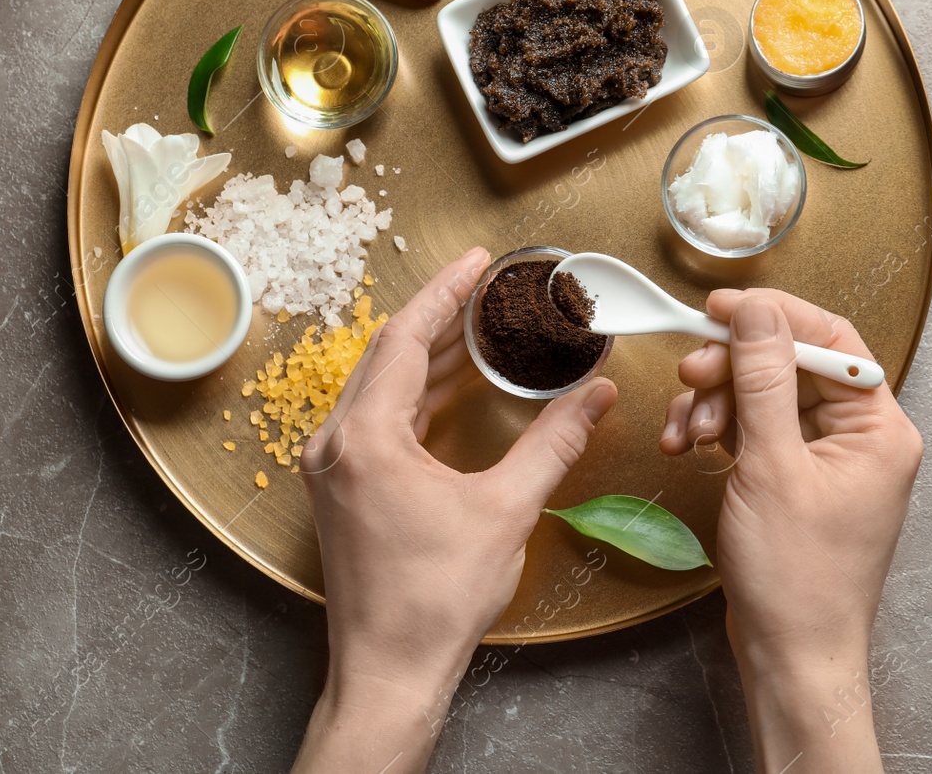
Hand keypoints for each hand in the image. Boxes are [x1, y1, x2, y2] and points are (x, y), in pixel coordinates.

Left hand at [294, 247, 617, 773]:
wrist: (389, 670)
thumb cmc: (437, 597)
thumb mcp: (507, 510)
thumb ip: (553, 442)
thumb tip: (598, 395)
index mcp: (366, 437)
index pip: (406, 338)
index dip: (446, 292)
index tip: (479, 261)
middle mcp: (337, 443)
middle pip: (388, 354)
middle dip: (440, 318)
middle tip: (488, 290)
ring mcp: (333, 467)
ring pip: (380, 386)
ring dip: (429, 357)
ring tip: (480, 330)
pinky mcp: (341, 490)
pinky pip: (377, 419)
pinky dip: (416, 396)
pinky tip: (452, 389)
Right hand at [663, 290, 921, 772]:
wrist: (791, 656)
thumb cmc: (796, 577)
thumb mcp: (772, 466)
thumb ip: (763, 380)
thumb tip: (755, 311)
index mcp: (879, 428)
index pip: (830, 340)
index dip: (772, 316)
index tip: (717, 308)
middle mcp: (862, 438)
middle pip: (791, 367)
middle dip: (733, 368)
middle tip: (688, 375)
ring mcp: (829, 461)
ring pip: (766, 398)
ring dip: (717, 403)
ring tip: (685, 431)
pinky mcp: (797, 481)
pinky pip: (757, 432)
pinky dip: (720, 432)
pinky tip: (689, 446)